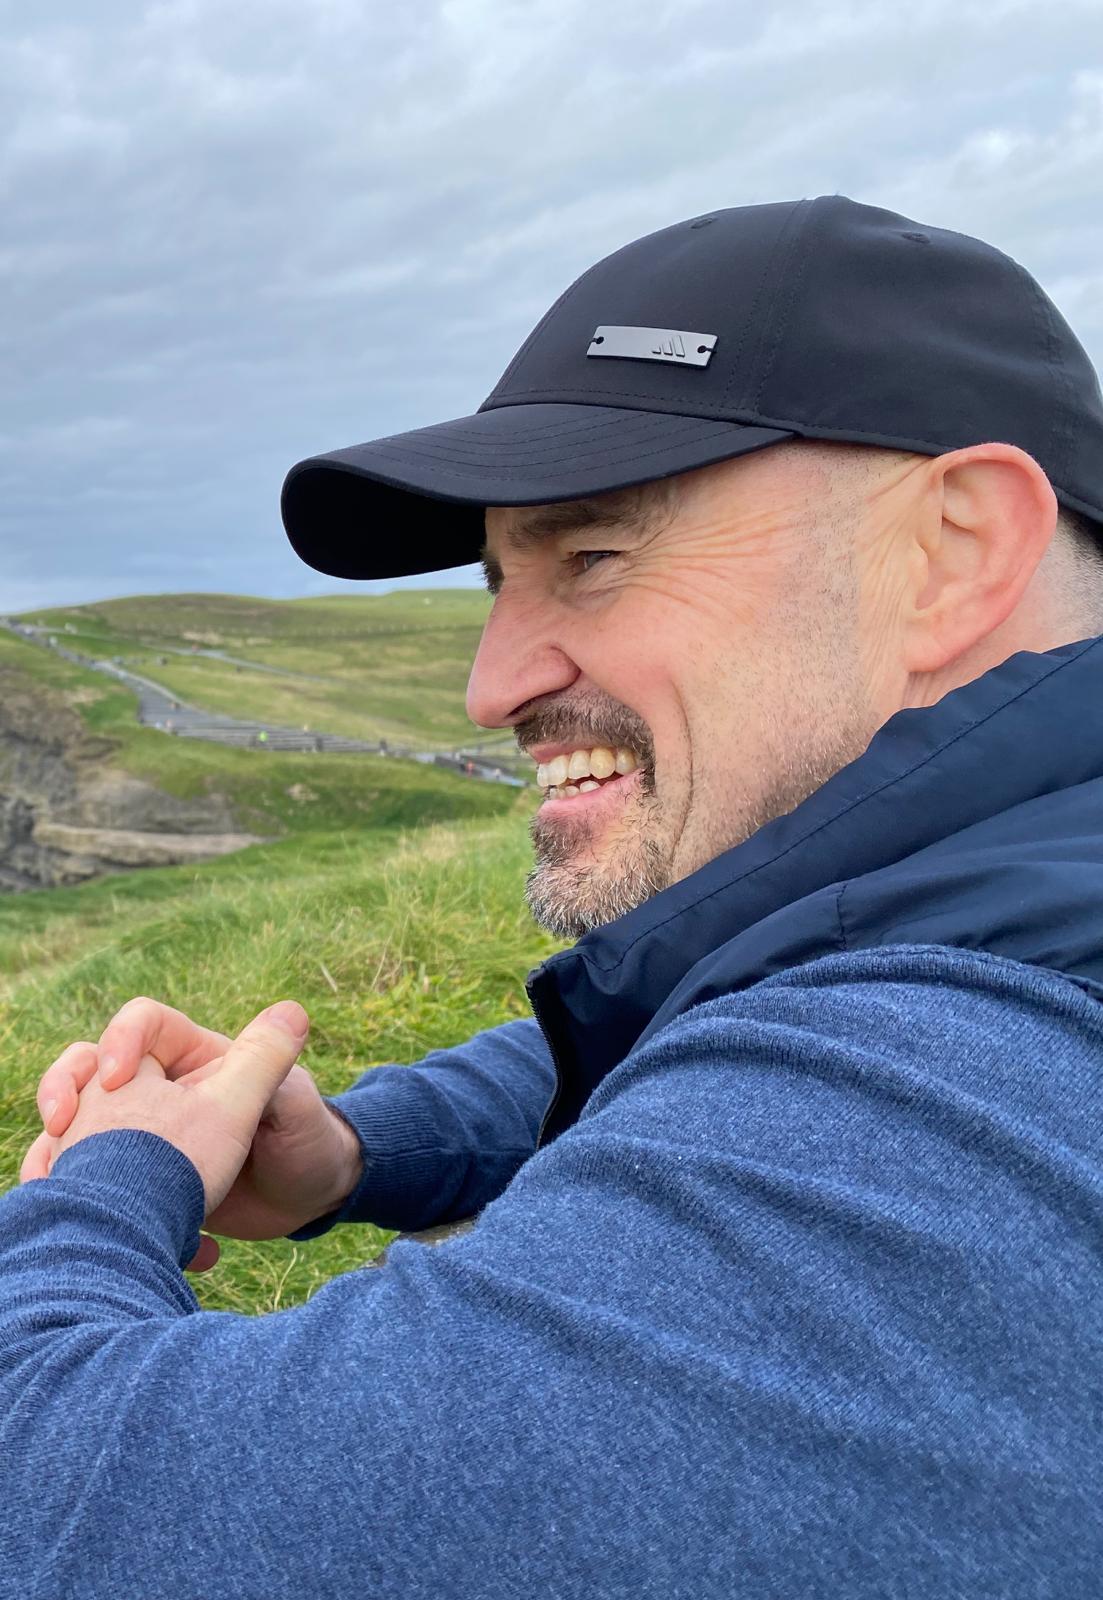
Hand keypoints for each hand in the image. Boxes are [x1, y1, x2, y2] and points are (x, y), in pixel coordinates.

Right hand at [22, 998, 363, 1271]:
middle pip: (91, 1069)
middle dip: (64, 1088)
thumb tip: (291, 1012)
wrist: (307, 1203)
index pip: (144, 1025)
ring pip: (79, 1125)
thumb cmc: (307, 1142)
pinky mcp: (141, 1178)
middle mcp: (164, 1090)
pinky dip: (82, 1194)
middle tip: (58, 1125)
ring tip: (60, 1182)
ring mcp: (147, 1134)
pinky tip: (106, 1224)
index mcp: (198, 1059)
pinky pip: (92, 1176)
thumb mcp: (293, 1103)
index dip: (122, 1039)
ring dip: (59, 1148)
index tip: (118, 1077)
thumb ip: (277, 1066)